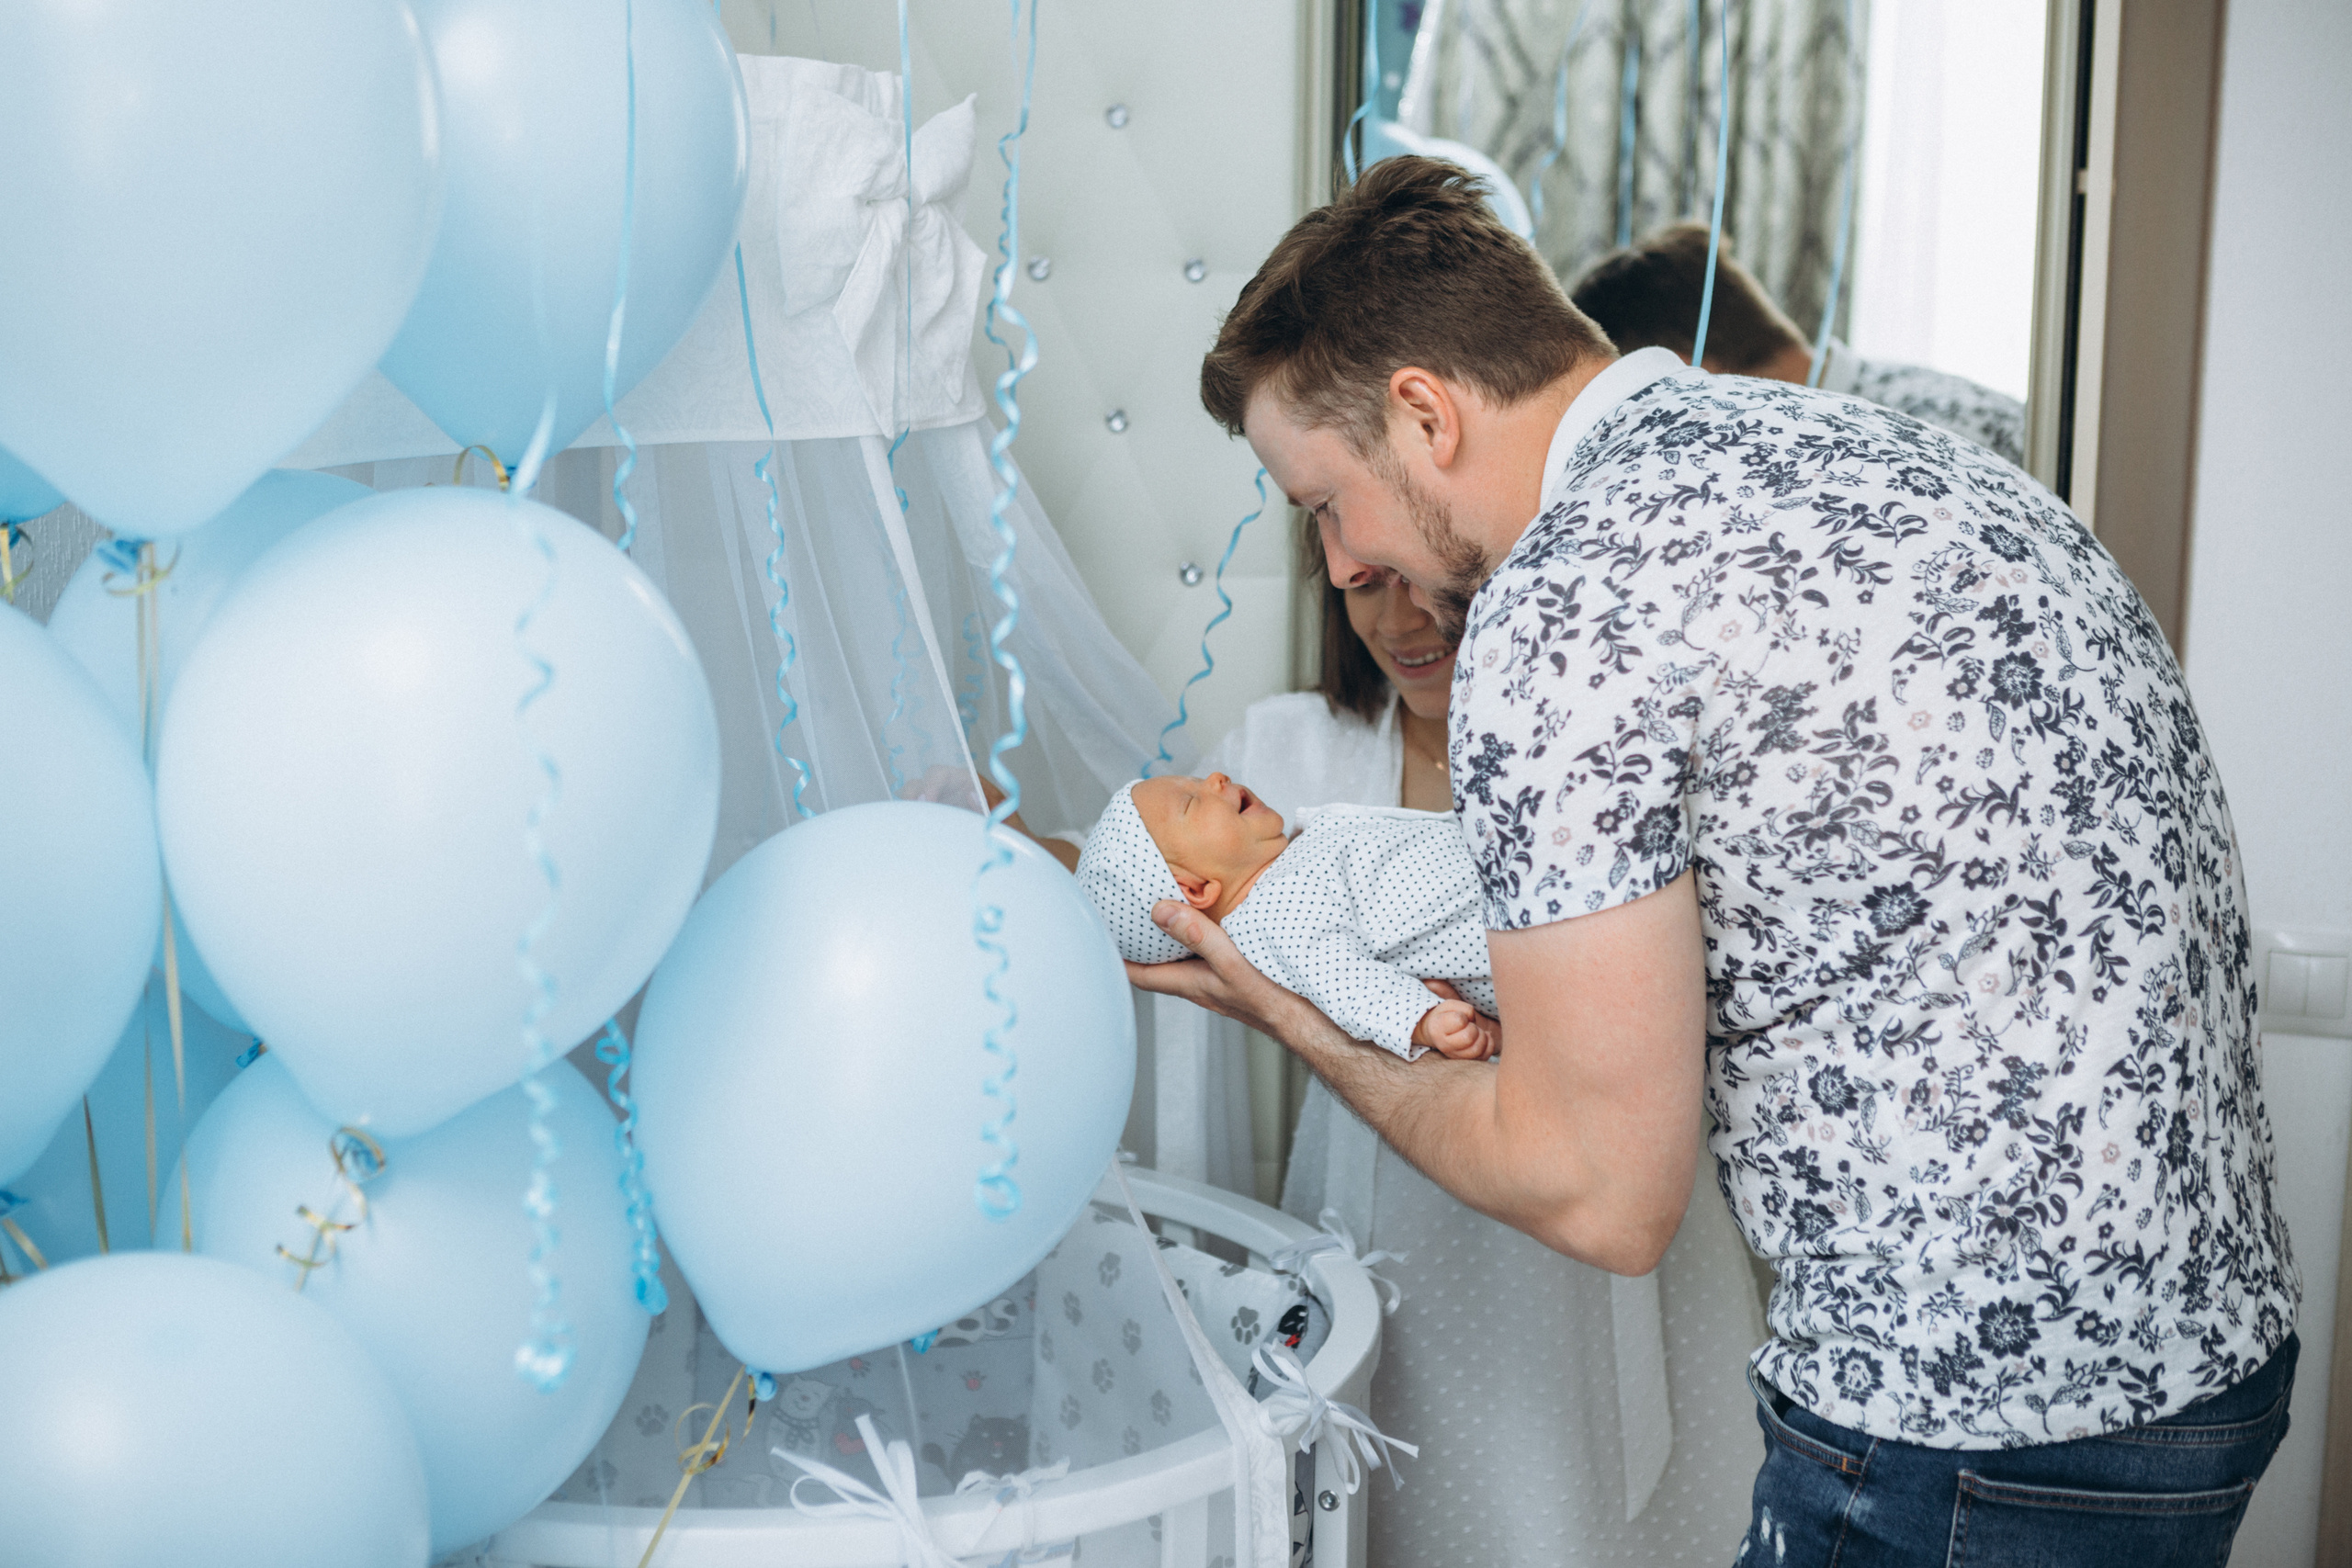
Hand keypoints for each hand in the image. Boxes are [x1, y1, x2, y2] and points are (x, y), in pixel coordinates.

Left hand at [1123, 899, 1312, 1038]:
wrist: (1311, 1023)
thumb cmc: (1274, 1002)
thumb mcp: (1233, 965)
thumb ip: (1199, 937)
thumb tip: (1160, 911)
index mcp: (1189, 984)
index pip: (1137, 973)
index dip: (1114, 956)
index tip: (1096, 931)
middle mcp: (1198, 983)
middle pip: (1156, 963)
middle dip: (1139, 940)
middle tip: (1124, 910)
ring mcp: (1217, 981)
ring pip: (1182, 957)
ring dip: (1169, 935)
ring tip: (1159, 905)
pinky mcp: (1237, 975)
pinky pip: (1207, 952)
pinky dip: (1199, 934)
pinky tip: (1210, 915)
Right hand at [1413, 999, 1499, 1059]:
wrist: (1449, 1035)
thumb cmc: (1450, 1016)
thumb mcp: (1447, 1002)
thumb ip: (1443, 992)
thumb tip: (1432, 982)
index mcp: (1437, 1028)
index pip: (1460, 1020)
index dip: (1465, 1014)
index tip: (1461, 1015)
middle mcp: (1445, 1045)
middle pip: (1469, 1036)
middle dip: (1474, 1027)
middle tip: (1470, 1024)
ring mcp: (1458, 1056)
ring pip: (1477, 1049)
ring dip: (1482, 1037)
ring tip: (1478, 1031)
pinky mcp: (1469, 1062)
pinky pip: (1485, 1056)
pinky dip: (1489, 1044)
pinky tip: (1485, 1037)